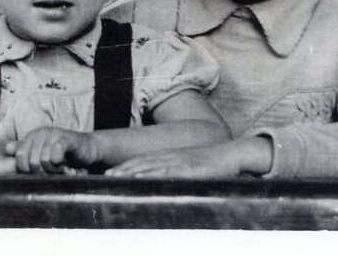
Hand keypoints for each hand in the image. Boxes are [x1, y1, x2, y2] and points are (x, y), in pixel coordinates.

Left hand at [6, 128, 101, 173]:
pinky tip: (65, 165)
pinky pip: (55, 155)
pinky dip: (59, 164)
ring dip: (52, 170)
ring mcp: (54, 135)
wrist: (87, 148)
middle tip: (52, 171)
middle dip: (42, 172)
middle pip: (31, 162)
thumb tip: (7, 148)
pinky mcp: (67, 139)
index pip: (20, 159)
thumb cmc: (64, 153)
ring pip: (43, 161)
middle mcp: (41, 133)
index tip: (39, 172)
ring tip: (59, 168)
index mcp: (32, 136)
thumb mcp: (42, 152)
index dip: (28, 171)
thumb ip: (26, 150)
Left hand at [105, 142, 244, 178]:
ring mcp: (180, 162)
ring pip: (150, 166)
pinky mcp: (189, 169)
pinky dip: (151, 175)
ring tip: (114, 178)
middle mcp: (172, 157)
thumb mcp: (191, 167)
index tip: (110, 173)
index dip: (126, 167)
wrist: (232, 154)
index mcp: (171, 157)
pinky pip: (167, 172)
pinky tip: (140, 178)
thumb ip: (178, 173)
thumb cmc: (213, 165)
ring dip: (130, 172)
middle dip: (122, 170)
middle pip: (142, 162)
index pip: (144, 161)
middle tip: (105, 177)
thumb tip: (165, 183)